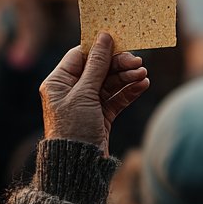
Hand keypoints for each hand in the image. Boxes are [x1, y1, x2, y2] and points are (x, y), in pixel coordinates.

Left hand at [39, 32, 149, 154]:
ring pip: (111, 82)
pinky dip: (130, 90)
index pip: (80, 55)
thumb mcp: (84, 94)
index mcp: (59, 82)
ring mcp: (87, 102)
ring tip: (143, 75)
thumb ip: (96, 65)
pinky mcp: (101, 114)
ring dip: (127, 77)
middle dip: (119, 64)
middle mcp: (72, 90)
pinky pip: (117, 97)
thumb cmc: (73, 128)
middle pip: (99, 68)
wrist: (78, 166)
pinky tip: (143, 85)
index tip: (119, 42)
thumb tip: (103, 37)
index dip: (100, 48)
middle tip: (138, 62)